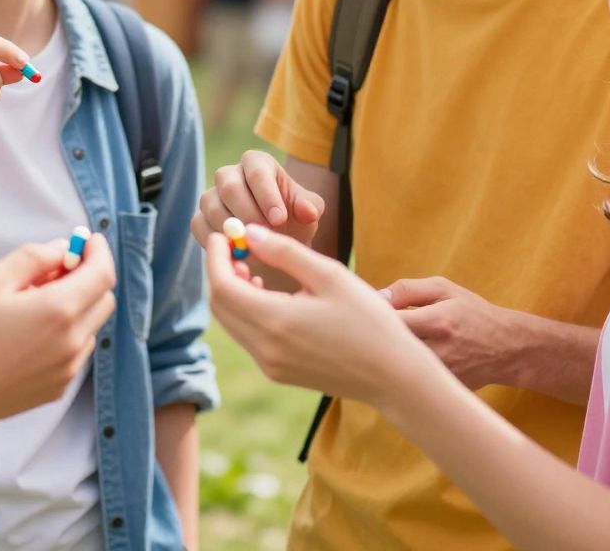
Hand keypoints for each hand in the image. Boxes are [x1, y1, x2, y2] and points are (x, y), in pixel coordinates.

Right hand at [0, 234, 116, 427]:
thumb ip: (34, 257)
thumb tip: (63, 249)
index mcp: (59, 311)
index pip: (103, 274)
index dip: (97, 251)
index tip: (86, 240)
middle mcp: (71, 344)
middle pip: (103, 301)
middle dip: (89, 277)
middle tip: (56, 267)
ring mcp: (65, 371)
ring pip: (89, 328)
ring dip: (76, 308)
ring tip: (34, 302)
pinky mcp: (54, 390)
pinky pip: (73, 353)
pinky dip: (64, 334)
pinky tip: (29, 332)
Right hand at [191, 149, 323, 248]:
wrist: (273, 247)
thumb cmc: (293, 222)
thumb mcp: (307, 214)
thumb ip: (309, 208)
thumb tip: (308, 211)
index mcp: (257, 163)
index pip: (257, 171)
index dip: (267, 195)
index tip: (279, 220)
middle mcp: (229, 174)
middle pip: (229, 186)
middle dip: (248, 213)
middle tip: (265, 235)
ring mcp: (211, 195)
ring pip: (212, 206)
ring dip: (232, 230)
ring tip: (254, 248)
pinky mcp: (199, 217)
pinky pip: (200, 225)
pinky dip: (217, 241)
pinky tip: (235, 252)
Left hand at [204, 224, 436, 406]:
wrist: (393, 377)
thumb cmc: (369, 321)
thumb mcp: (330, 276)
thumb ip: (285, 252)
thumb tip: (250, 233)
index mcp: (275, 322)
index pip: (222, 286)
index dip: (216, 257)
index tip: (224, 235)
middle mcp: (265, 349)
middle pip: (220, 306)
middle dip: (220, 273)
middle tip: (235, 248)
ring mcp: (269, 365)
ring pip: (231, 323)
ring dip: (232, 293)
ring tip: (252, 267)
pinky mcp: (278, 373)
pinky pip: (248, 338)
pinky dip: (246, 312)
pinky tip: (268, 295)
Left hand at [384, 277, 525, 389]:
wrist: (508, 348)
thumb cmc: (472, 313)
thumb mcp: (444, 290)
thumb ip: (408, 290)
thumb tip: (376, 297)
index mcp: (436, 321)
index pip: (389, 321)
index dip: (373, 317)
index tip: (371, 314)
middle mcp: (438, 350)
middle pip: (391, 348)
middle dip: (378, 339)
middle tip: (372, 332)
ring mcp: (442, 375)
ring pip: (399, 369)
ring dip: (390, 358)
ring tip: (390, 348)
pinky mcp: (444, 390)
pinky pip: (413, 382)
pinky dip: (404, 374)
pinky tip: (405, 365)